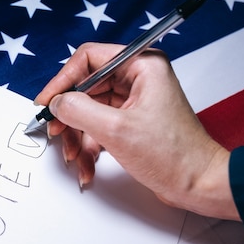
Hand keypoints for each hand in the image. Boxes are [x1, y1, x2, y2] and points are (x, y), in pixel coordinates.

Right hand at [35, 42, 239, 220]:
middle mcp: (137, 78)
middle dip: (69, 116)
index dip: (62, 81)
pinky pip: (97, 126)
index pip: (88, 59)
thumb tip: (55, 103)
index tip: (46, 102)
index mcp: (141, 65)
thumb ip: (78, 110)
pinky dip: (88, 146)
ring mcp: (133, 100)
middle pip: (85, 88)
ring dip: (77, 136)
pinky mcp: (130, 121)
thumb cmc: (173, 155)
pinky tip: (87, 167)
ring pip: (88, 110)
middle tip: (55, 132)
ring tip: (75, 159)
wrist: (198, 185)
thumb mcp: (116, 130)